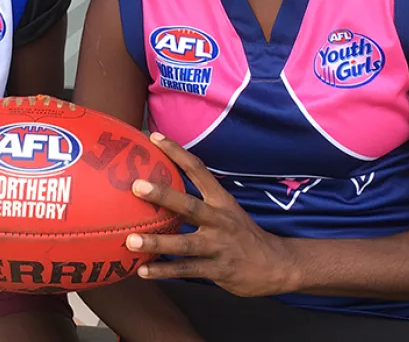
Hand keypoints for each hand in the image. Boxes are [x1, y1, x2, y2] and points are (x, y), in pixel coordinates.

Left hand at [125, 133, 300, 297]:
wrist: (277, 265)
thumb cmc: (244, 236)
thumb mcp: (228, 211)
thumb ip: (200, 202)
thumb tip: (164, 190)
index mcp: (221, 201)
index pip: (198, 169)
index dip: (176, 152)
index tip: (153, 137)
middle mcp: (219, 220)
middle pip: (188, 205)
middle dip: (162, 195)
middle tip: (136, 186)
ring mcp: (218, 246)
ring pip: (184, 244)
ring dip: (157, 242)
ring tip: (131, 240)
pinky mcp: (217, 269)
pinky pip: (186, 270)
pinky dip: (163, 271)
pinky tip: (142, 271)